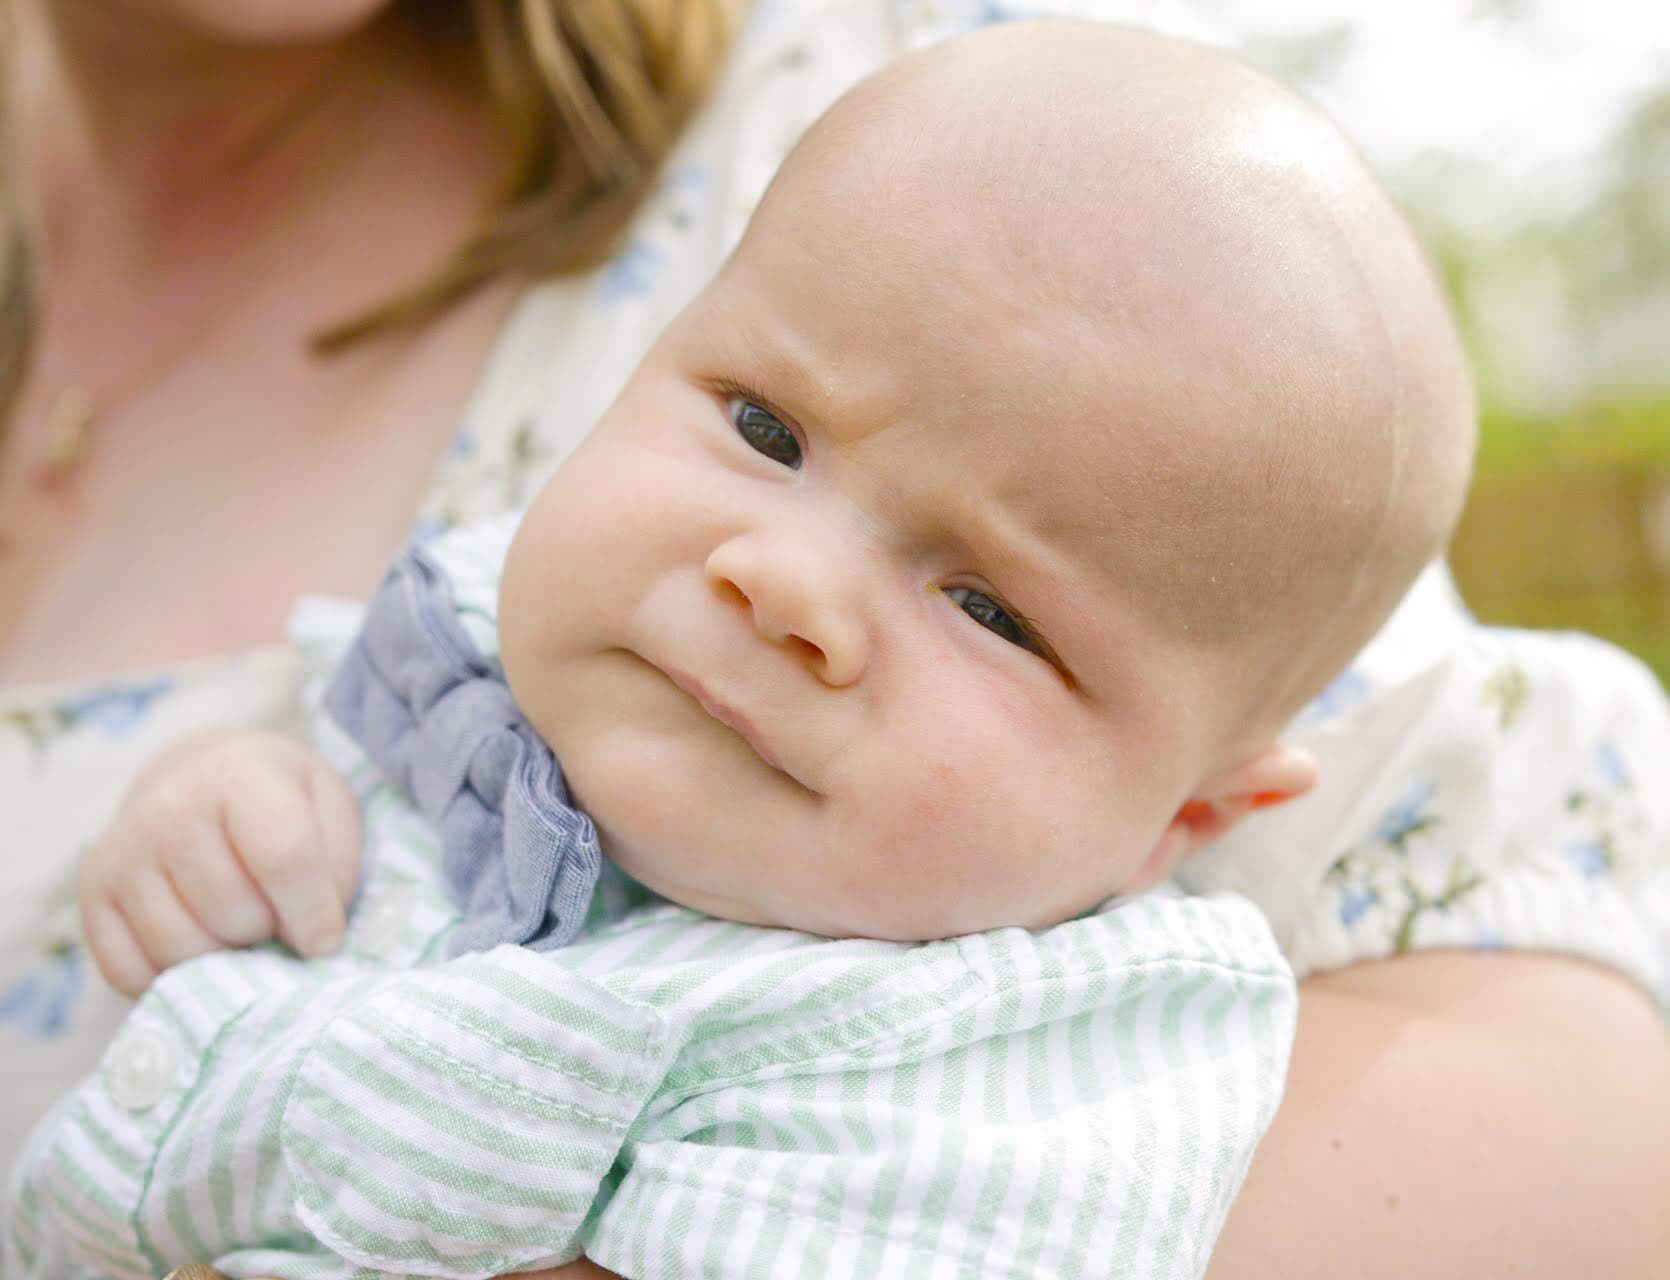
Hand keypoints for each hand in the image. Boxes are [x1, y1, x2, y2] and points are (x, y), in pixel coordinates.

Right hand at [80, 728, 360, 996]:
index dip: (314, 916)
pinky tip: (197, 939)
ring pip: (185, 951)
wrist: (198, 775)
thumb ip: (337, 864)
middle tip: (272, 911)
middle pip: (235, 914)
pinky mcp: (92, 892)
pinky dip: (172, 977)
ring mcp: (123, 852)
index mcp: (239, 774)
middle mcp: (168, 808)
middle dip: (268, 929)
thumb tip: (313, 940)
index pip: (285, 860)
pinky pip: (131, 973)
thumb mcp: (329, 805)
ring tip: (237, 921)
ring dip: (224, 955)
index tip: (325, 941)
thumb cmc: (279, 798)